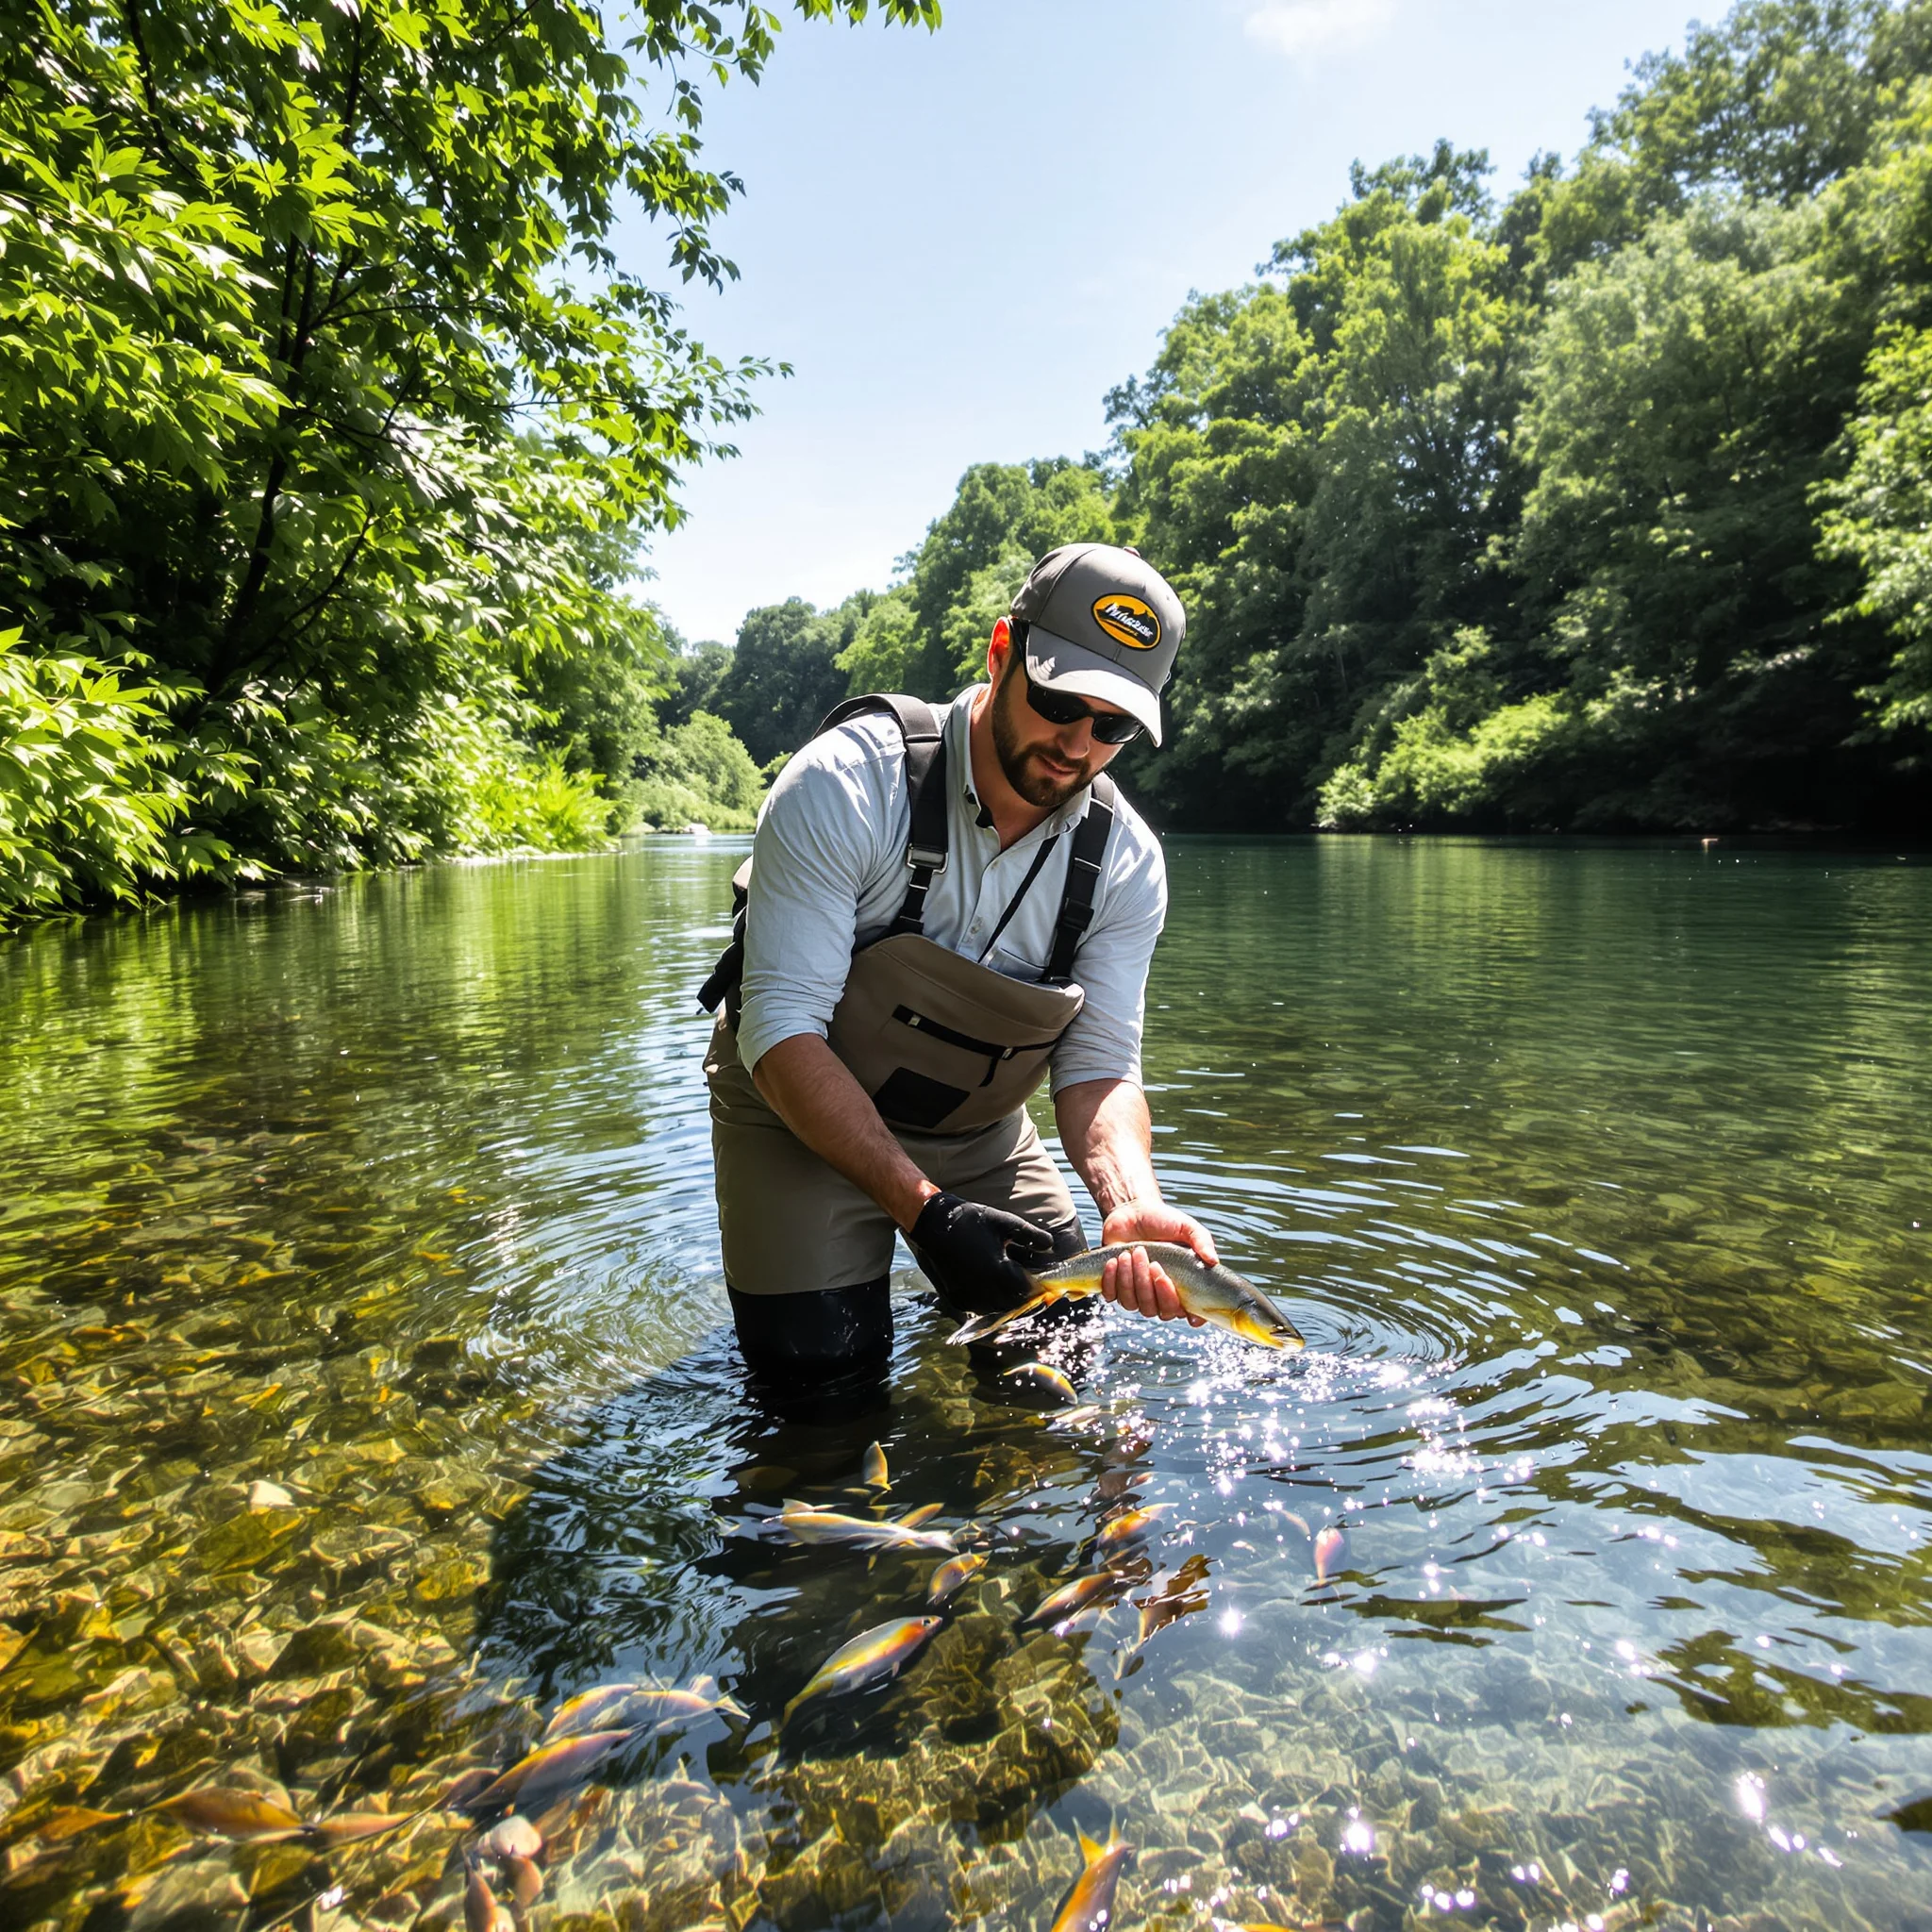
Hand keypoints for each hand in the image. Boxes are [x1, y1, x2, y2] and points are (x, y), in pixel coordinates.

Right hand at [909, 1191, 1056, 1314]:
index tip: (1046, 1282)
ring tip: (1012, 1283)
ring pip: (998, 1308)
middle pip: (1014, 1302)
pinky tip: (993, 1286)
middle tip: (1030, 1282)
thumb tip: (1051, 1245)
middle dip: (1024, 1294)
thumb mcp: (1005, 1223)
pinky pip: (981, 1307)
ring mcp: (968, 1296)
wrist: (933, 1224)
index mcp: (998, 1270)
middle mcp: (983, 1289)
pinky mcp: (957, 1299)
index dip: (1039, 1287)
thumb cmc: (971, 1220)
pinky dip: (991, 1301)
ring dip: (1008, 1299)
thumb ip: (1030, 1236)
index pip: (1028, 1290)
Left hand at [1099, 1199, 1216, 1325]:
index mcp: (1181, 1285)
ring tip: (1131, 1254)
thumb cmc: (1163, 1221)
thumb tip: (1212, 1260)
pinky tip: (1115, 1261)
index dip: (1193, 1318)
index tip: (1190, 1315)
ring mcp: (1137, 1293)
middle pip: (1159, 1310)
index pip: (1190, 1312)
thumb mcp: (1186, 1227)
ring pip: (1133, 1304)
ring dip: (1131, 1280)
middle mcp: (1159, 1294)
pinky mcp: (1115, 1286)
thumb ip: (1202, 1241)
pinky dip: (1112, 1279)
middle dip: (1153, 1288)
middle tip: (1153, 1263)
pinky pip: (1112, 1295)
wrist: (1133, 1211)